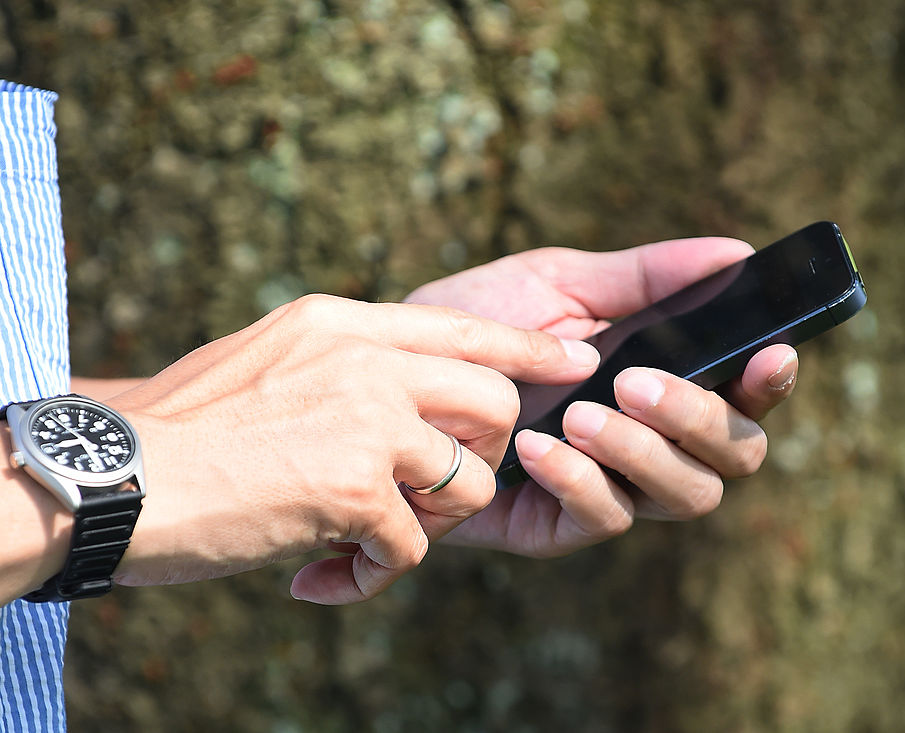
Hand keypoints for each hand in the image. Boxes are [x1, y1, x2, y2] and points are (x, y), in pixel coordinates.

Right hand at [105, 295, 598, 602]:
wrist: (117, 474)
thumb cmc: (188, 427)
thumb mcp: (271, 358)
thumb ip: (346, 364)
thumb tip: (408, 394)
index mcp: (343, 323)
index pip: (462, 325)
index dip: (528, 345)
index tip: (576, 357)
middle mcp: (365, 359)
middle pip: (493, 401)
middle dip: (484, 453)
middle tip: (433, 488)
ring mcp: (366, 420)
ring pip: (471, 479)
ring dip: (435, 520)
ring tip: (374, 531)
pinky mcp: (356, 488)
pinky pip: (417, 543)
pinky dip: (381, 567)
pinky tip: (330, 565)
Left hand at [405, 238, 798, 556]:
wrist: (396, 366)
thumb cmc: (483, 321)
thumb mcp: (560, 283)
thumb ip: (645, 277)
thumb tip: (736, 250)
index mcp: (664, 384)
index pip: (746, 398)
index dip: (770, 383)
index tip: (768, 351)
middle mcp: (650, 443)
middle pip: (732, 458)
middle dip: (699, 419)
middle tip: (636, 381)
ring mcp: (608, 487)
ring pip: (683, 495)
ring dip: (641, 451)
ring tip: (580, 412)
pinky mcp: (555, 526)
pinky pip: (602, 518)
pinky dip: (580, 479)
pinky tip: (537, 444)